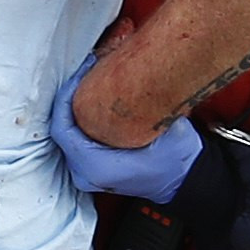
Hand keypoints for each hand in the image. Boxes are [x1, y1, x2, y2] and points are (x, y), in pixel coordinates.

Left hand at [51, 57, 201, 203]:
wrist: (187, 179)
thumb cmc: (177, 160)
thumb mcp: (161, 127)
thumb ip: (139, 104)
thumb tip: (124, 71)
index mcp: (95, 167)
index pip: (62, 127)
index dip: (66, 97)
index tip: (79, 76)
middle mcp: (86, 173)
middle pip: (62, 129)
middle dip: (71, 99)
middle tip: (85, 74)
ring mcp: (87, 173)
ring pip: (68, 133)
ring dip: (75, 108)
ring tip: (88, 83)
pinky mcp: (93, 168)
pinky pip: (76, 140)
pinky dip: (81, 120)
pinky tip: (92, 102)